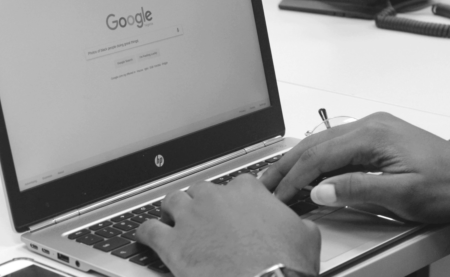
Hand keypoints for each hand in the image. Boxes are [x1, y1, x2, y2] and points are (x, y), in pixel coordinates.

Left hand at [136, 177, 319, 276]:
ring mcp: (190, 218)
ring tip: (172, 219)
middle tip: (205, 218)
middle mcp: (214, 198)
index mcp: (247, 192)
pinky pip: (148, 230)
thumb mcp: (305, 237)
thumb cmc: (285, 265)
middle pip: (200, 190)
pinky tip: (144, 236)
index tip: (236, 208)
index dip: (235, 198)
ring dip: (171, 210)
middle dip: (201, 202)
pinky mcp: (171, 242)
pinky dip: (144, 232)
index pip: (237, 184)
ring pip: (171, 201)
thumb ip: (297, 223)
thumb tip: (300, 225)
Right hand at [261, 112, 449, 222]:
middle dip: (287, 166)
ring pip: (322, 143)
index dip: (295, 177)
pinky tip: (308, 172)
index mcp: (373, 134)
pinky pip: (336, 146)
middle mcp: (370, 125)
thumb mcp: (402, 194)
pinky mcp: (377, 138)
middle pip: (314, 144)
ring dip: (298, 162)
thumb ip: (356, 190)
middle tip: (265, 184)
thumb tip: (318, 189)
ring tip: (278, 179)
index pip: (320, 155)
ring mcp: (373, 129)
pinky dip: (316, 160)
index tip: (280, 194)